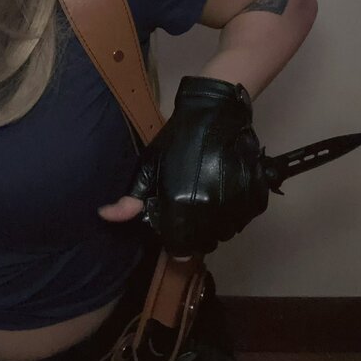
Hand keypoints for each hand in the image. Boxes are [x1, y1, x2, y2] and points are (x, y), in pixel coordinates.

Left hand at [99, 76, 269, 255]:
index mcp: (182, 207)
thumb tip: (105, 216)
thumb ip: (131, 198)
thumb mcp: (150, 165)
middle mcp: (212, 214)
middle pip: (201, 244)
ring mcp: (237, 208)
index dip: (173, 239)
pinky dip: (232, 214)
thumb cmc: (178, 138)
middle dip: (192, 234)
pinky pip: (241, 221)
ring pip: (223, 234)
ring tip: (205, 200)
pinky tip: (222, 194)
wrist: (217, 112)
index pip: (178, 248)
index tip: (172, 223)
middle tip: (187, 210)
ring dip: (213, 225)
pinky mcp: (256, 200)